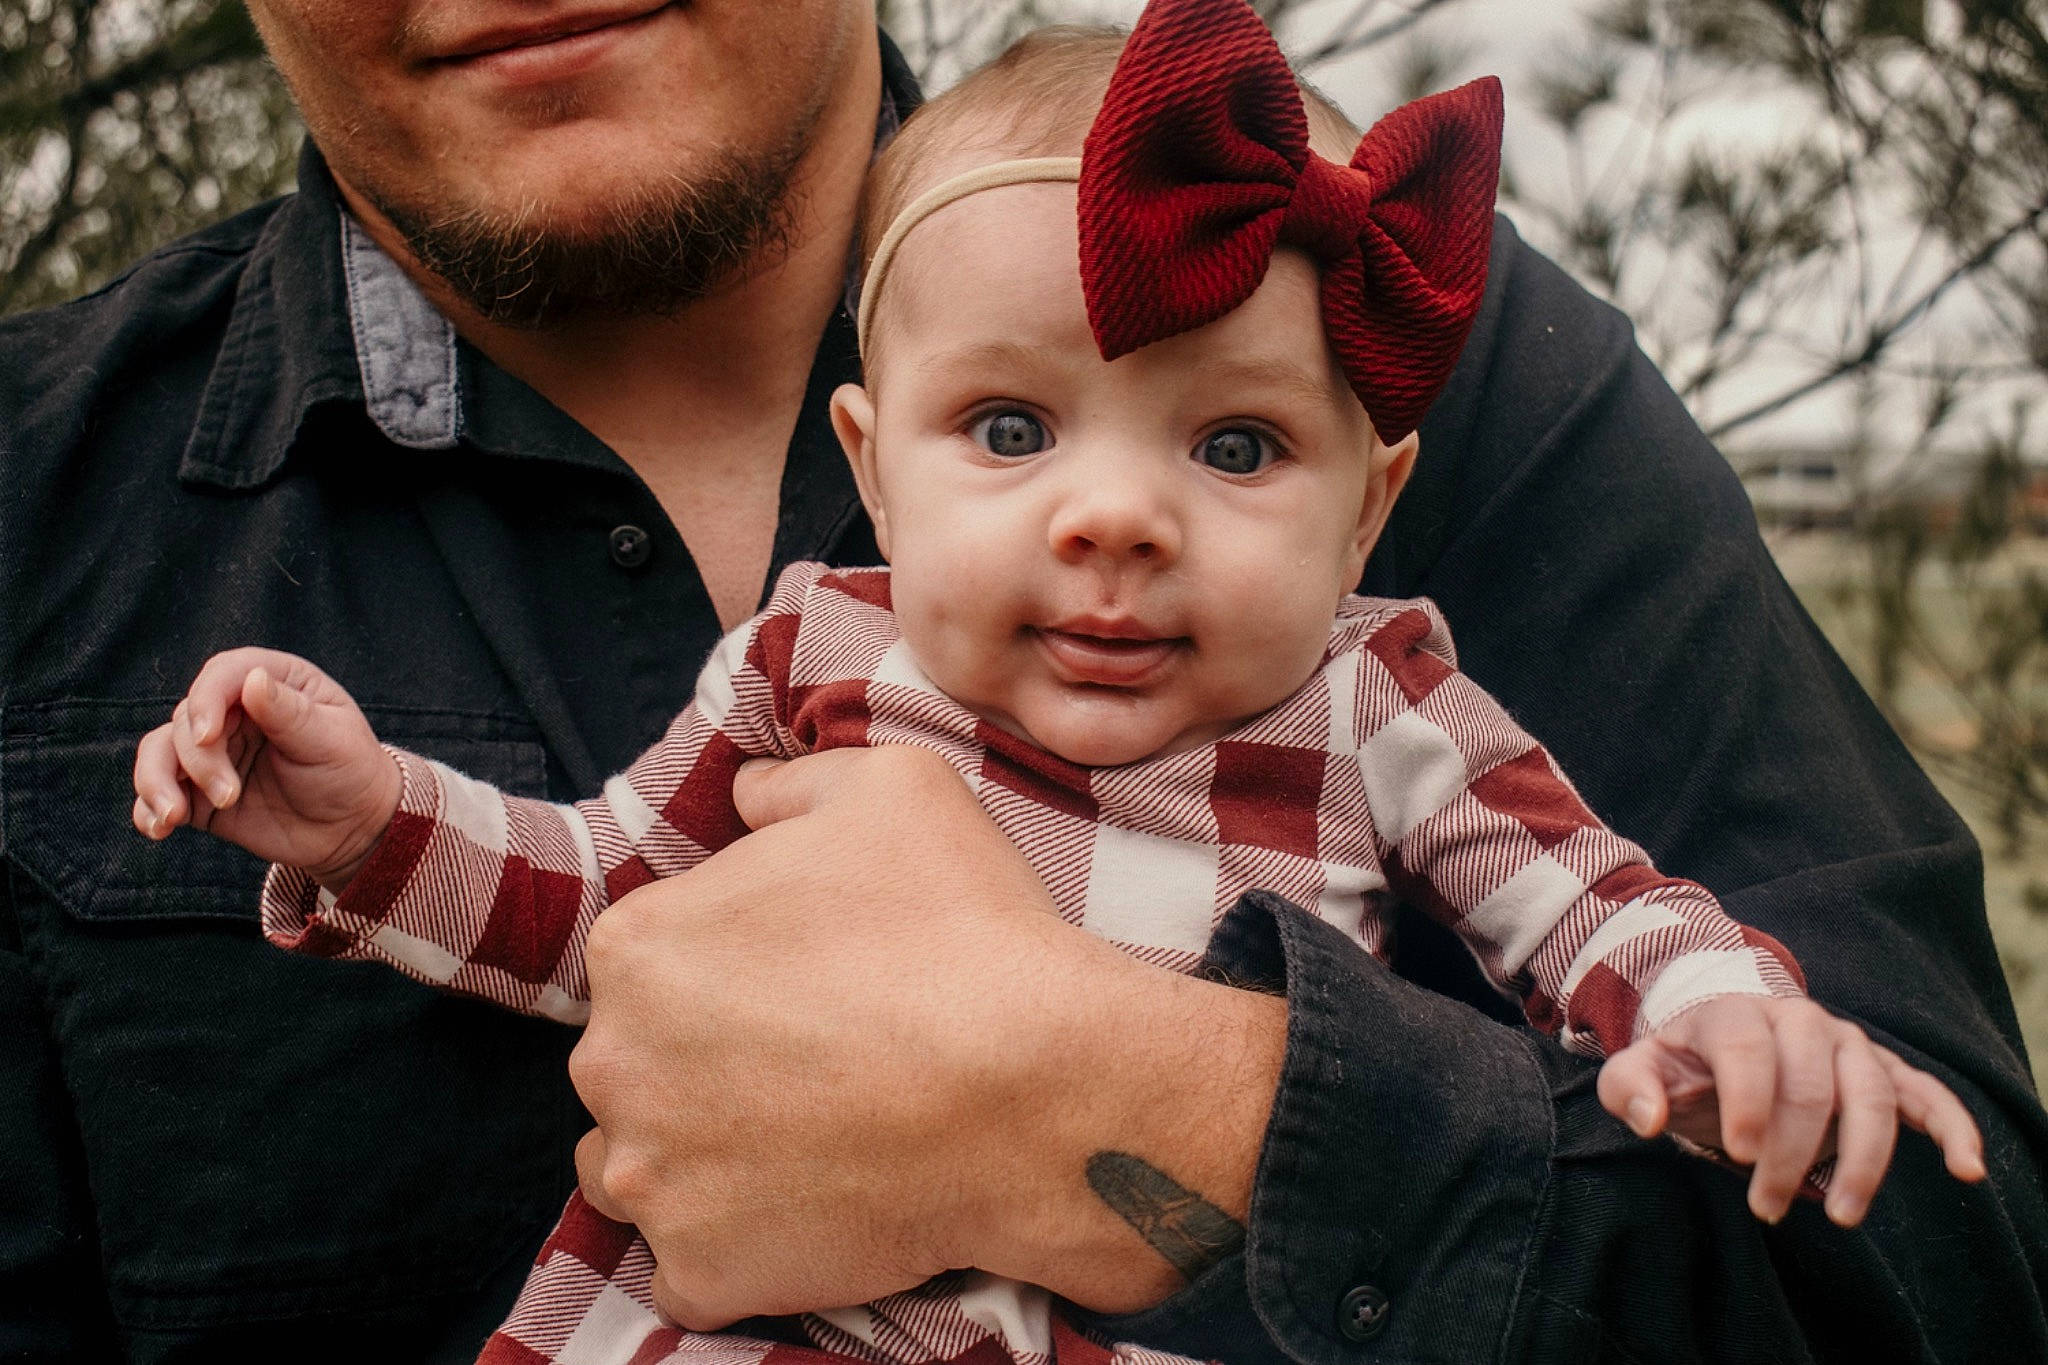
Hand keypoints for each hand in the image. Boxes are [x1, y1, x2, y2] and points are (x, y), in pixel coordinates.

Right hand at [131, 646, 399, 889]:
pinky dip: (148, 809)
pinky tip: (158, 829)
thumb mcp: (331, 739)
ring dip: (156, 782)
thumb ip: (289, 712)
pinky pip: (158, 792)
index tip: (207, 736)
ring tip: (173, 817)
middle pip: (187, 720)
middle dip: (198, 760)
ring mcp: (213, 752)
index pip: (223, 674)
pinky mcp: (198, 792)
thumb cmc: (350, 771)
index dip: (206, 700)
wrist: (351, 828)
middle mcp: (234, 711)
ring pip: (159, 751)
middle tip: (230, 796)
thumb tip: (252, 678)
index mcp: (273, 682)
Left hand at [567, 746, 1282, 1329]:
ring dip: (699, 1155)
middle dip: (705, 1060)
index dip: (731, 962)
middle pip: (638, 1060)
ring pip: (644, 1166)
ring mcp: (651, 1176)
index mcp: (639, 944)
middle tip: (815, 1059)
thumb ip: (790, 784)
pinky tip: (812, 1208)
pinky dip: (738, 1246)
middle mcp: (614, 1063)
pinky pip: (692, 1266)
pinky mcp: (699, 1270)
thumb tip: (745, 793)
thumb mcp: (891, 789)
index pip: (655, 954)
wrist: (1038, 1093)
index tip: (804, 979)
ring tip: (803, 1139)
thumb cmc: (963, 930)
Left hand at [1598, 995, 1985, 1226]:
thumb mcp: (1641, 1070)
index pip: (1748, 1046)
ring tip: (1841, 1215)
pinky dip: (1952, 1127)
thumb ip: (1629, 1088)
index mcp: (1736, 1011)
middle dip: (1791, 1151)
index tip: (1740, 1153)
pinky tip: (1967, 1168)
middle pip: (1810, 1082)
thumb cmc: (1684, 1066)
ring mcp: (1847, 1044)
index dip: (1748, 1099)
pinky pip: (1926, 1094)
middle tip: (1765, 1206)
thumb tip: (1648, 1120)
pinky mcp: (1883, 1071)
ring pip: (1870, 1094)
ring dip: (1863, 1159)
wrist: (1727, 1042)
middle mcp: (1800, 1020)